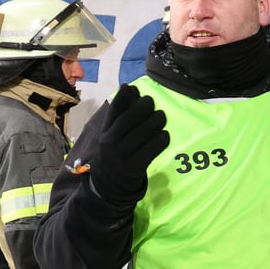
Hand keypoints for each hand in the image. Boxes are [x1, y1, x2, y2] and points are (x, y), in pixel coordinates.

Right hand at [89, 84, 168, 205]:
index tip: (134, 89)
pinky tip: (164, 135)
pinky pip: (150, 151)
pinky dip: (160, 140)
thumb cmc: (117, 149)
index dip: (124, 98)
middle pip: (128, 121)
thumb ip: (121, 112)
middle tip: (151, 102)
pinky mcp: (134, 167)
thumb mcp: (113, 131)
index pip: (113, 111)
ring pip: (141, 134)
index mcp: (105, 130)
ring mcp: (122, 155)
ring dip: (155, 122)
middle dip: (142, 108)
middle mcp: (110, 142)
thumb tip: (129, 87)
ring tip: (161, 116)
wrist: (111, 181)